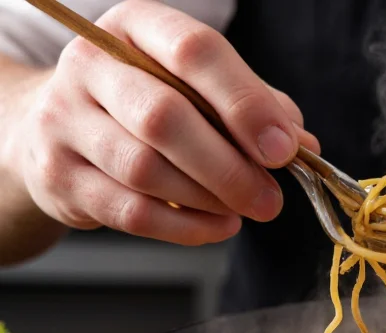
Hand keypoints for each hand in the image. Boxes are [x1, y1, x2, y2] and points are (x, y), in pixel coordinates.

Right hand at [11, 0, 319, 245]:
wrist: (59, 129)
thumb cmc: (150, 103)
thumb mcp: (201, 86)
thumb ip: (254, 107)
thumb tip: (303, 147)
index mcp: (136, 27)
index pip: (193, 51)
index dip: (245, 103)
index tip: (284, 149)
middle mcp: (90, 64)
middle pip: (164, 117)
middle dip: (230, 167)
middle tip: (270, 199)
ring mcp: (63, 120)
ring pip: (145, 169)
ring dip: (209, 199)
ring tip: (244, 210)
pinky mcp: (57, 176)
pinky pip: (130, 211)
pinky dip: (185, 228)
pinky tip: (218, 226)